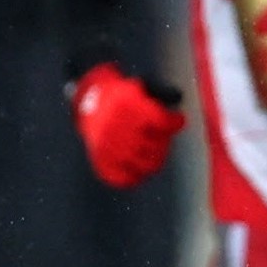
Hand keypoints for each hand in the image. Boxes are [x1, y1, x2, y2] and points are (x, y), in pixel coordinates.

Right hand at [71, 64, 185, 187]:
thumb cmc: (121, 96)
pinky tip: (140, 167)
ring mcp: (109, 147)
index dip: (175, 121)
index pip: (162, 121)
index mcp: (128, 106)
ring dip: (156, 159)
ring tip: (156, 152)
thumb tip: (178, 98)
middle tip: (163, 137)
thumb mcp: (139, 87)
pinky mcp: (102, 161)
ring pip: (146, 165)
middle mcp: (118, 128)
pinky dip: (136, 176)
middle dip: (165, 141)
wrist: (87, 103)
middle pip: (157, 146)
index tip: (178, 120)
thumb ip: (160, 94)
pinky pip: (125, 179)